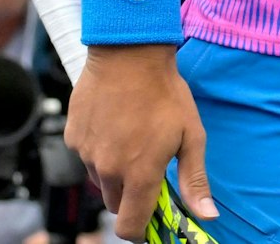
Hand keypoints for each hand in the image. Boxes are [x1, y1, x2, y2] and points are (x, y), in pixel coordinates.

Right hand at [66, 44, 216, 240]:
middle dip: (131, 196)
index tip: (152, 217)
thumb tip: (207, 215)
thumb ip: (194, 179)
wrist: (129, 54)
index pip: (129, 227)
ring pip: (100, 180)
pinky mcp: (72, 138)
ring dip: (115, 171)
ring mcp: (86, 154)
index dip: (140, 229)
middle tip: (148, 166)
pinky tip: (115, 124)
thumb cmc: (165, 93)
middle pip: (115, 205)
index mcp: (139, 174)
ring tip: (133, 137)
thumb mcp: (191, 135)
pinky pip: (86, 156)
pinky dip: (99, 150)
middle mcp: (108, 170)